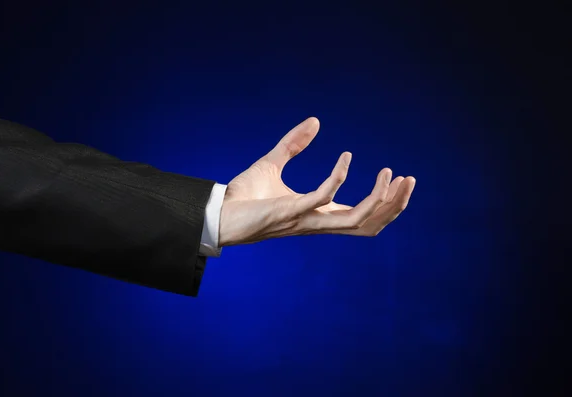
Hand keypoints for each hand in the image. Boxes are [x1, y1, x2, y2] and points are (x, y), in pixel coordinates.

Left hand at [218, 117, 415, 245]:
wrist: (217, 213)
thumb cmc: (243, 197)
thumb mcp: (272, 163)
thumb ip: (294, 144)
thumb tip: (315, 120)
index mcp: (318, 215)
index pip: (361, 216)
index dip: (384, 202)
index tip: (396, 177)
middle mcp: (317, 221)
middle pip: (369, 223)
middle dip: (394, 205)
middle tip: (407, 179)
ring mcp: (306, 218)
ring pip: (357, 219)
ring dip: (379, 198)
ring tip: (390, 172)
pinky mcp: (291, 211)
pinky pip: (323, 196)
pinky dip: (338, 176)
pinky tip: (344, 156)